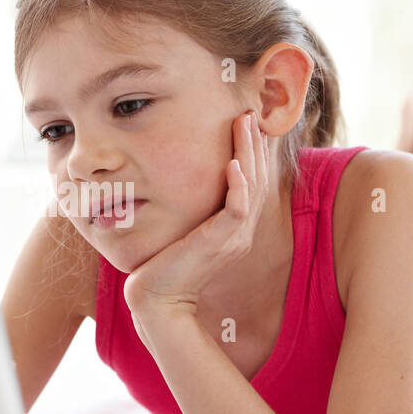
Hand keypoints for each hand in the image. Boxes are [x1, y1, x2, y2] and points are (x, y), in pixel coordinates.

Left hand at [123, 109, 269, 321]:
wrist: (156, 301)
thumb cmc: (163, 267)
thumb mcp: (182, 230)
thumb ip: (191, 210)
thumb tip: (176, 180)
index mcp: (234, 228)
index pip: (250, 182)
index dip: (250, 152)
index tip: (245, 124)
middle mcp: (239, 232)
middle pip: (256, 179)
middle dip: (253, 144)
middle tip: (250, 113)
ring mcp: (233, 238)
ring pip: (250, 188)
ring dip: (248, 153)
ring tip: (245, 124)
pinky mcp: (220, 244)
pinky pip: (236, 210)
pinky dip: (237, 186)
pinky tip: (233, 164)